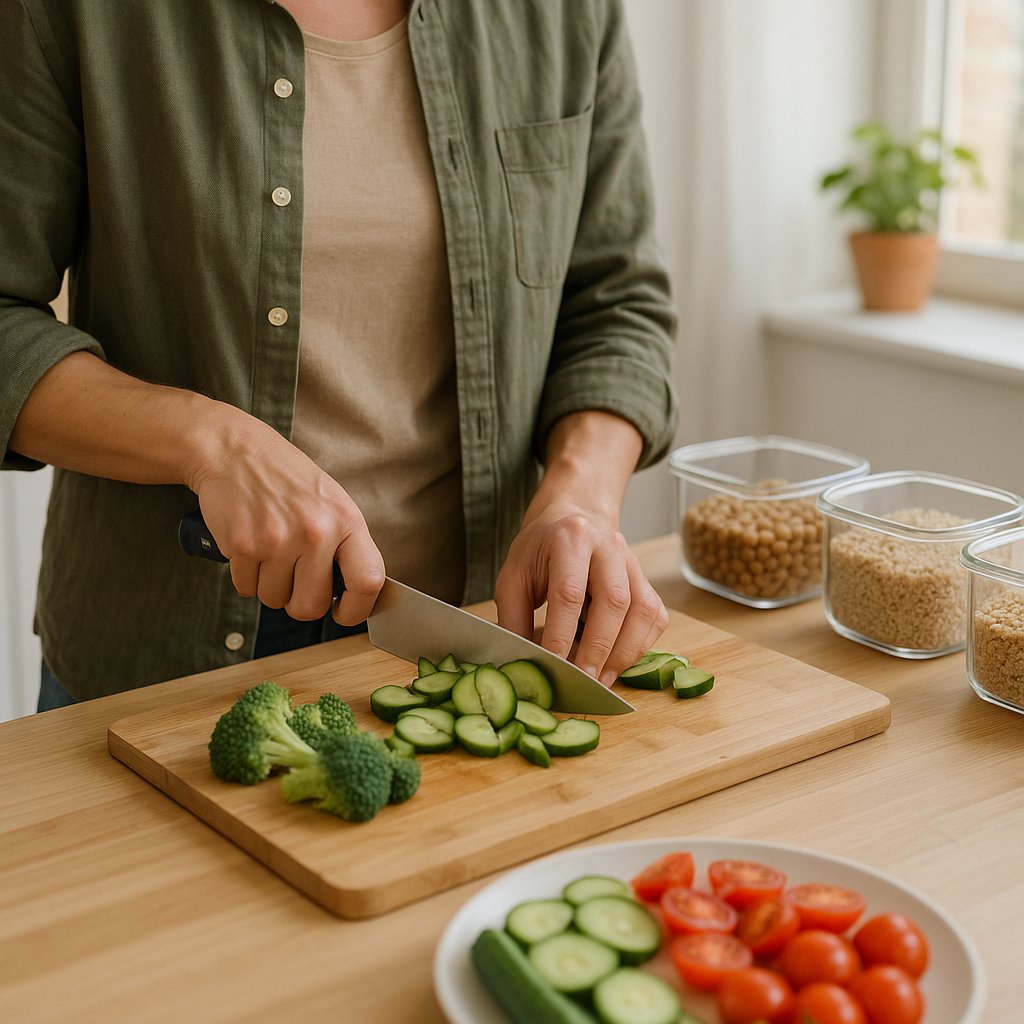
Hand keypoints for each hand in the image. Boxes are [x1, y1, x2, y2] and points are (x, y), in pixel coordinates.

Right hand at [187, 409, 384, 624]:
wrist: (235, 451)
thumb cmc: (286, 479)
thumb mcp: (331, 501)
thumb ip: (345, 544)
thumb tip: (353, 593)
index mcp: (346, 520)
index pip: (368, 581)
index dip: (357, 609)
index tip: (344, 612)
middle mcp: (315, 532)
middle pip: (311, 607)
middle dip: (300, 603)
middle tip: (294, 582)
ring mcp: (277, 540)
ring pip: (274, 600)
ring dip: (270, 586)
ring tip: (270, 553)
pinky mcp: (242, 545)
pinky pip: (246, 588)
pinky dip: (246, 576)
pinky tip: (250, 547)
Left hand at [495, 502, 667, 686]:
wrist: (574, 517)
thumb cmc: (541, 549)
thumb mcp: (513, 574)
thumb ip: (513, 616)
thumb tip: (519, 661)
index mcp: (570, 539)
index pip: (569, 592)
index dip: (562, 633)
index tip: (553, 664)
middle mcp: (608, 547)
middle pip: (615, 601)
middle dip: (599, 647)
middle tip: (584, 679)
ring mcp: (633, 563)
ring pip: (643, 610)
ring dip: (625, 651)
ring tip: (602, 678)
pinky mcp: (646, 580)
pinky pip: (655, 617)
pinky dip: (640, 645)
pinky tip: (618, 661)